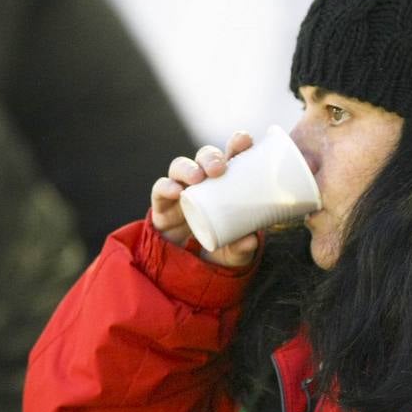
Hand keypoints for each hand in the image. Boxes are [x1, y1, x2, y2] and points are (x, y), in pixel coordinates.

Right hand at [150, 130, 260, 266]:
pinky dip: (166, 186)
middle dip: (211, 157)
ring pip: (180, 167)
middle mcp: (203, 183)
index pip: (232, 158)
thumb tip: (251, 241)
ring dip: (188, 168)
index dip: (237, 145)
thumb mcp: (235, 254)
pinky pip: (161, 189)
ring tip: (197, 177)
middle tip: (218, 169)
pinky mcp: (162, 205)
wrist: (188, 270)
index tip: (244, 141)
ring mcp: (181, 191)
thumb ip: (242, 248)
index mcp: (226, 185)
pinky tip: (176, 191)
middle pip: (205, 158)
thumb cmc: (218, 250)